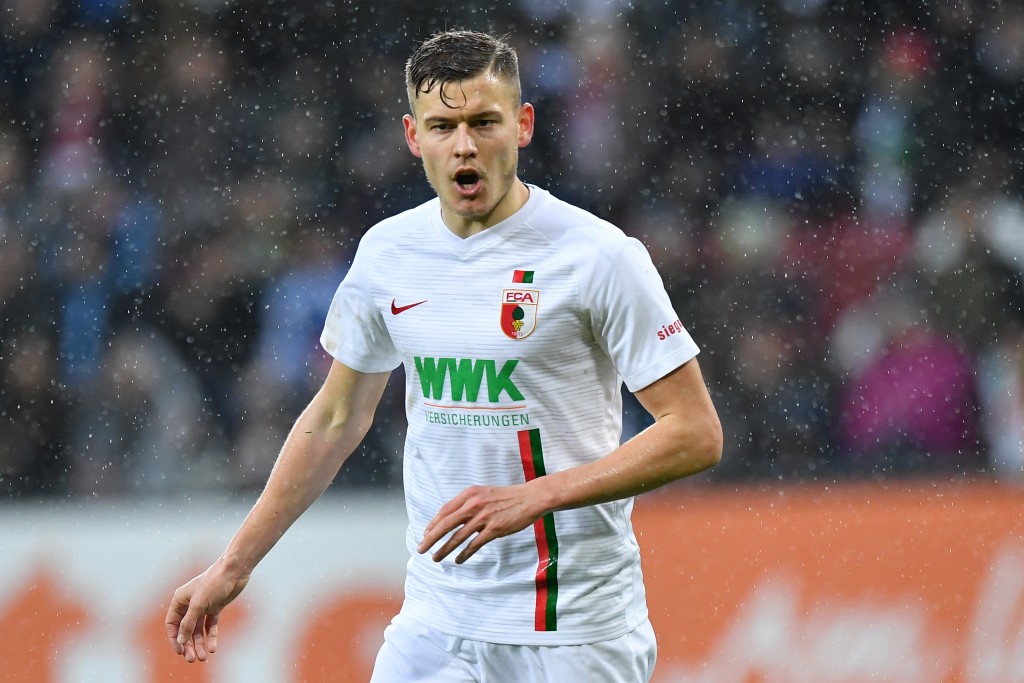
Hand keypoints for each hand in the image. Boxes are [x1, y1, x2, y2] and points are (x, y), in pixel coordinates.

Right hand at [164, 563, 248, 662]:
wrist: (235, 571)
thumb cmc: (214, 583)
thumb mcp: (198, 604)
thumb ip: (188, 623)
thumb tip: (180, 640)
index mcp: (180, 600)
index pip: (172, 624)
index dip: (175, 638)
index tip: (180, 652)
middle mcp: (189, 604)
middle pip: (186, 629)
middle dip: (189, 644)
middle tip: (193, 659)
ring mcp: (203, 606)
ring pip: (198, 629)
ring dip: (200, 643)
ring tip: (204, 657)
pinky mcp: (215, 607)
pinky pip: (210, 625)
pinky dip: (211, 636)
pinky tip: (213, 647)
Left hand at [417, 483, 544, 563]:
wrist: (530, 498)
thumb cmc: (508, 497)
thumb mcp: (484, 493)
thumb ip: (469, 503)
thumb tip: (453, 517)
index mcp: (469, 494)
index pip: (444, 511)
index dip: (433, 524)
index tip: (426, 534)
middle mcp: (473, 504)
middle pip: (445, 524)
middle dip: (431, 538)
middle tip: (420, 549)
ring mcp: (483, 517)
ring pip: (457, 537)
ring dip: (444, 549)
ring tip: (436, 558)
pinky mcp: (494, 529)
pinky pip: (474, 544)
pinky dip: (464, 554)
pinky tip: (458, 560)